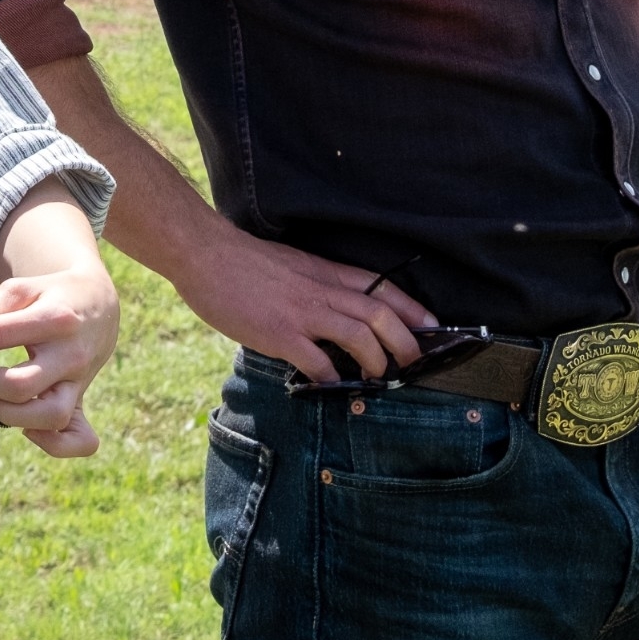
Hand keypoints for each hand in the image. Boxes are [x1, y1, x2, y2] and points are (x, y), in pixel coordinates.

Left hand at [0, 267, 118, 458]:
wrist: (98, 304)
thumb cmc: (49, 296)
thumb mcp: (19, 291)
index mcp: (55, 318)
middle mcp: (71, 355)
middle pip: (17, 386)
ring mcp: (80, 382)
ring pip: (47, 417)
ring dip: (5, 412)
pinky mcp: (82, 402)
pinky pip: (79, 440)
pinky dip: (51, 443)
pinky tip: (26, 428)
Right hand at [174, 226, 429, 382]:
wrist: (206, 253)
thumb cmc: (244, 261)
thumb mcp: (292, 266)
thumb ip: (315, 287)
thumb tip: (331, 314)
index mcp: (326, 272)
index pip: (382, 288)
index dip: (412, 310)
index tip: (432, 328)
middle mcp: (322, 290)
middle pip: (380, 313)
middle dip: (405, 341)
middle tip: (411, 363)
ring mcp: (302, 312)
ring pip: (359, 335)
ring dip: (376, 360)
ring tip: (377, 377)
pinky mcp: (279, 333)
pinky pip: (317, 360)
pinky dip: (332, 377)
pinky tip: (332, 386)